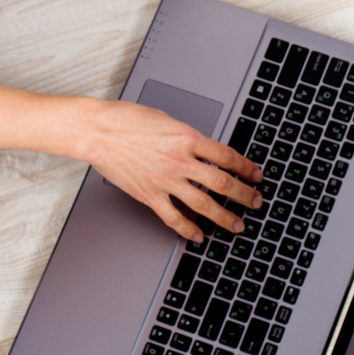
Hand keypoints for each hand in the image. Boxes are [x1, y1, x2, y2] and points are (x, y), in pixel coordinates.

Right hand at [82, 99, 262, 241]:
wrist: (98, 130)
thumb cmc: (127, 119)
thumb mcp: (167, 120)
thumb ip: (186, 137)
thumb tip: (201, 148)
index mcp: (188, 138)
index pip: (227, 157)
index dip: (246, 168)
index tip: (255, 175)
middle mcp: (180, 160)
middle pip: (223, 183)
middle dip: (245, 195)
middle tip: (255, 202)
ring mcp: (165, 180)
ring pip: (204, 204)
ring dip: (224, 217)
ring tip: (236, 225)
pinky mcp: (149, 195)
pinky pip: (174, 217)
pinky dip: (188, 229)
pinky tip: (198, 235)